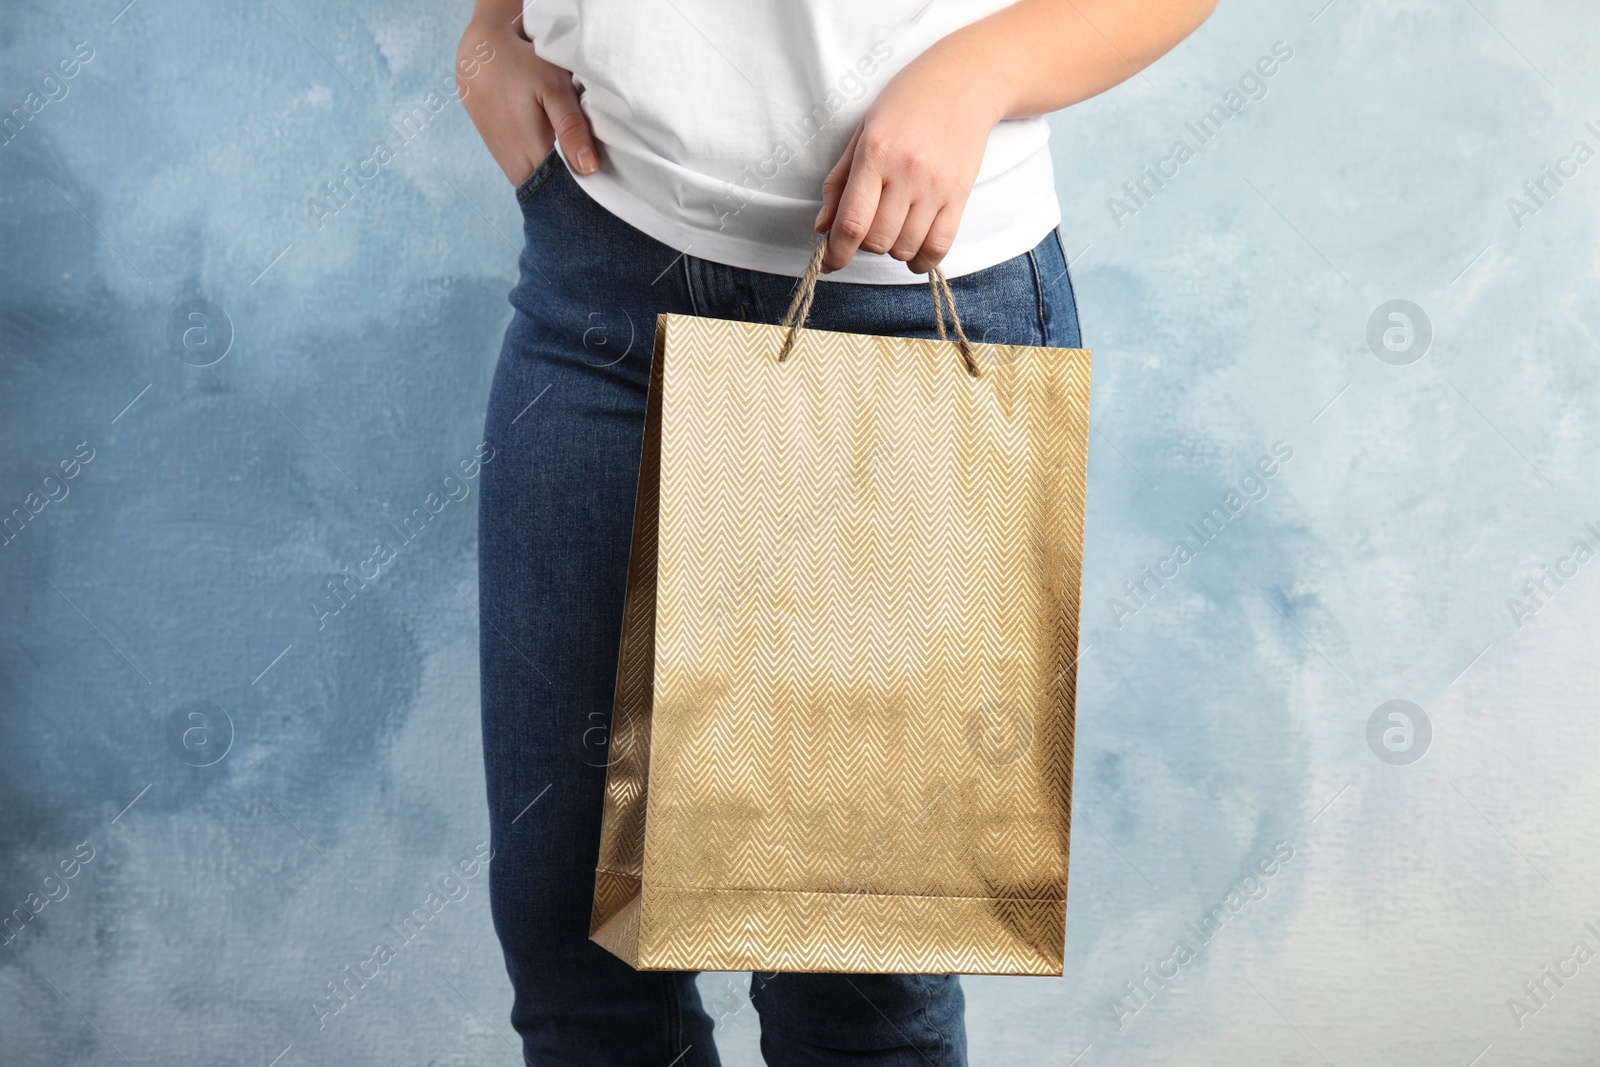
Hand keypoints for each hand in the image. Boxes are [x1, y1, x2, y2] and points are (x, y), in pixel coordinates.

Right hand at [457, 18, 599, 185]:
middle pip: (557, 193)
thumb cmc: (522, 66)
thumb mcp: (553, 87)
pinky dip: (549, 167)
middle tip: (600, 167)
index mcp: (534, 156)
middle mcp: (519, 170)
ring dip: (564, 176)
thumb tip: (589, 168)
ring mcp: (509, 167)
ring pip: (544, 185)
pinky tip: (561, 151)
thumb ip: (572, 127)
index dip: (591, 191)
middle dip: (579, 187)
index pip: (569, 194)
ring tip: (581, 156)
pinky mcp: (504, 159)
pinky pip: (532, 174)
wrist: (477, 57)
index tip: (608, 181)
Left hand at [813, 47, 1001, 274]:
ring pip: (904, 247)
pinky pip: (939, 247)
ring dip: (892, 249)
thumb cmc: (907, 102)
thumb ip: (840, 181)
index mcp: (875, 153)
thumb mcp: (863, 131)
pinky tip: (913, 254)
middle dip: (864, 245)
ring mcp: (936, 186)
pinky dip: (921, 260)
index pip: (851, 221)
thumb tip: (822, 228)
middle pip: (877, 240)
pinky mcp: (959, 195)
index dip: (836, 252)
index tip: (828, 264)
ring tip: (892, 228)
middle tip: (867, 226)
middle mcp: (906, 172)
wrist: (965, 81)